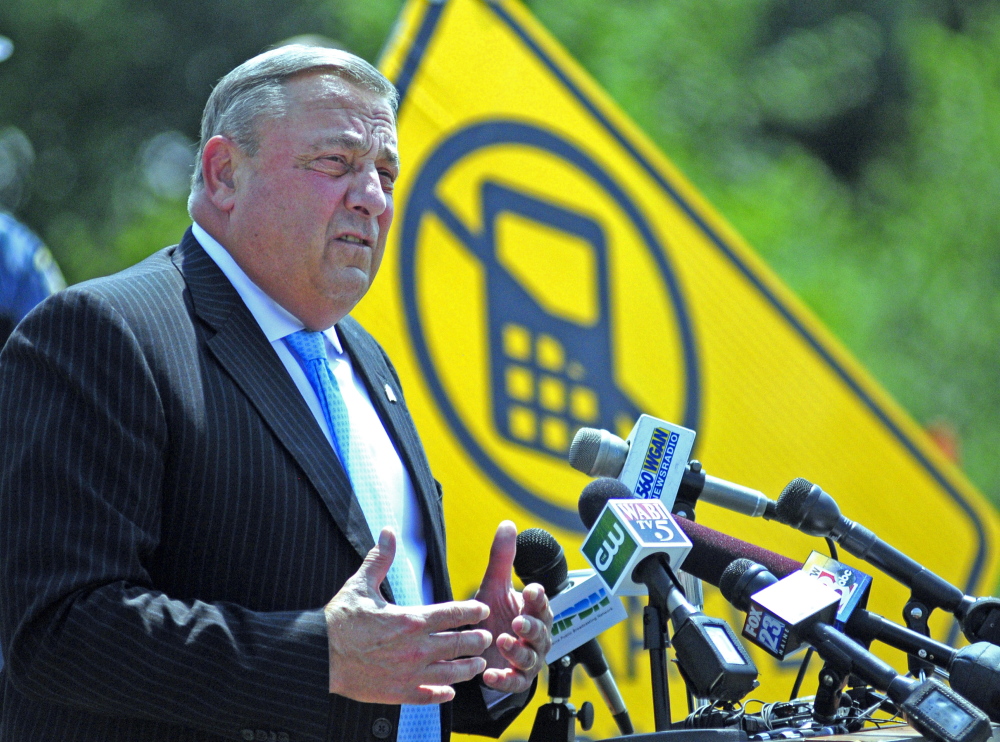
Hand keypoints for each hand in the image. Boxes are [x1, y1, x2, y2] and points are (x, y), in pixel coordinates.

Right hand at [325, 528, 492, 703]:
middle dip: (477, 639)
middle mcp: (417, 648)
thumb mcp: (360, 585)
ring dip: (469, 668)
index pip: (454, 613)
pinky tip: (450, 692)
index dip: (472, 611)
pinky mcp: (399, 693)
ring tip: (478, 664)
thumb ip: (379, 559)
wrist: (318, 657)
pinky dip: (444, 694)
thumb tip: (387, 531)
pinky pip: (430, 696)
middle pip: (460, 643)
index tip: (483, 609)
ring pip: (452, 673)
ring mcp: (410, 673)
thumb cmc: (339, 621)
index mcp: (411, 619)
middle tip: (487, 637)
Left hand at [473, 521, 552, 693]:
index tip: (531, 590)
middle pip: (542, 632)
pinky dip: (504, 679)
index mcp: (534, 613)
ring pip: (531, 658)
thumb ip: (502, 558)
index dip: (538, 598)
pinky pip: (515, 682)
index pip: (542, 604)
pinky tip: (489, 673)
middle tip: (518, 620)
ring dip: (519, 650)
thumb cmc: (495, 617)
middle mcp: (536, 637)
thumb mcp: (495, 587)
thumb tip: (507, 524)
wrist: (484, 651)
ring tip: (503, 640)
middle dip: (532, 626)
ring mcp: (528, 660)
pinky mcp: (515, 679)